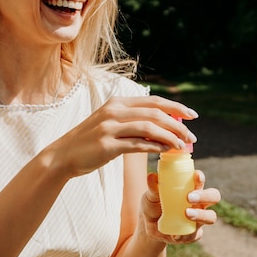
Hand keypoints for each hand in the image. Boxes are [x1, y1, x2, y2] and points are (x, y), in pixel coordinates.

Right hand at [49, 96, 197, 176]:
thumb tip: (161, 126)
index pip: (154, 101)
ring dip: (170, 136)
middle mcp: (114, 110)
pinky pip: (138, 144)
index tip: (192, 115)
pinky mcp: (107, 145)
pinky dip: (155, 146)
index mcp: (117, 102)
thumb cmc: (90, 141)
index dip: (176, 107)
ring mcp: (109, 127)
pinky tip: (165, 151)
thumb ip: (132, 121)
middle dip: (178, 123)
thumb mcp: (110, 124)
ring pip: (149, 127)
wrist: (63, 155)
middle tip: (192, 136)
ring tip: (182, 146)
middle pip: (155, 112)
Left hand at [141, 170, 220, 243]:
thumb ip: (153, 188)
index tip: (196, 176)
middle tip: (189, 197)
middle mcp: (198, 202)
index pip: (199, 180)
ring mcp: (198, 219)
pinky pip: (196, 235)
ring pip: (210, 216)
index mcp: (190, 188)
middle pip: (213, 196)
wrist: (148, 227)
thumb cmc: (152, 205)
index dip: (200, 177)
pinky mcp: (193, 234)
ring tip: (187, 214)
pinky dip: (187, 235)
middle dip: (204, 196)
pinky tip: (175, 235)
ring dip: (200, 215)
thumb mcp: (150, 196)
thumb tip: (151, 176)